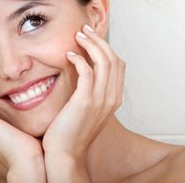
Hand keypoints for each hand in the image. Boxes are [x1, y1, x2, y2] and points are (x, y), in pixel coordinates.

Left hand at [42, 24, 124, 177]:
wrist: (65, 153)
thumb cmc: (71, 130)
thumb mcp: (88, 107)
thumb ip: (91, 89)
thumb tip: (84, 68)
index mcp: (114, 97)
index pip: (119, 64)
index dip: (107, 47)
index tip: (92, 37)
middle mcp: (112, 97)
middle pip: (114, 58)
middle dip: (99, 40)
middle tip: (84, 30)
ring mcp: (100, 99)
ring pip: (104, 61)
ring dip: (91, 44)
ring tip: (78, 36)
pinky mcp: (85, 101)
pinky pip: (87, 71)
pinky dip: (80, 59)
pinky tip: (70, 55)